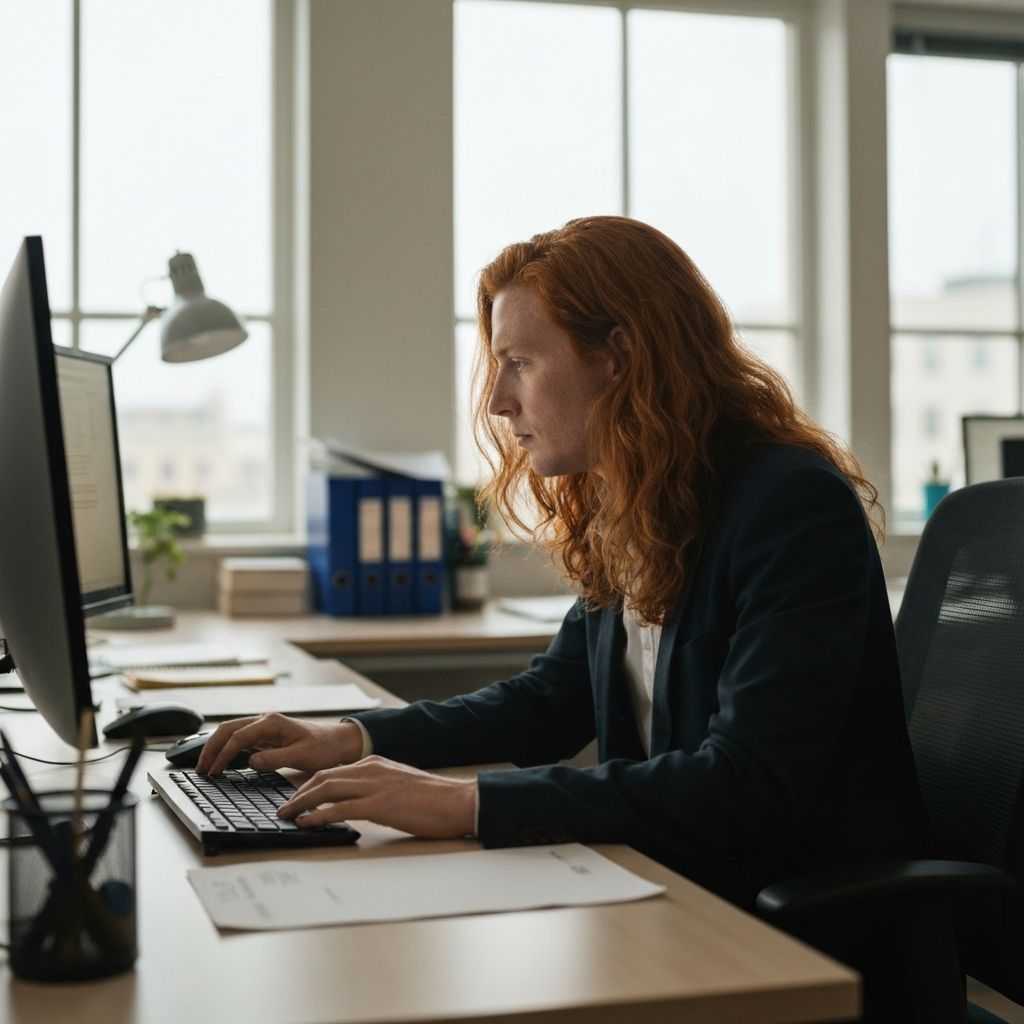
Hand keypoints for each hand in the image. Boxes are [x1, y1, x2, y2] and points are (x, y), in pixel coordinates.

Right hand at [196, 713, 362, 776]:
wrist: (338, 742)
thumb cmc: (324, 747)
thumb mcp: (302, 755)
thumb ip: (275, 759)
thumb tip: (251, 762)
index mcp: (272, 722)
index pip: (238, 737)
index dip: (223, 755)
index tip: (214, 772)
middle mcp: (265, 721)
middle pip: (227, 729)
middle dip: (210, 748)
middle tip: (200, 769)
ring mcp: (264, 727)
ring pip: (230, 732)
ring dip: (215, 747)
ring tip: (204, 767)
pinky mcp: (265, 736)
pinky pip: (239, 739)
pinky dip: (225, 749)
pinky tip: (219, 762)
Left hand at [278, 755, 477, 838]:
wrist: (457, 800)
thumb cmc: (434, 799)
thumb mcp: (400, 785)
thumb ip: (379, 787)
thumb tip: (359, 802)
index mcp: (376, 763)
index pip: (334, 771)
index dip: (311, 784)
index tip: (297, 796)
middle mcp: (371, 769)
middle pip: (323, 777)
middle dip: (299, 793)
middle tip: (284, 808)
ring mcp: (374, 785)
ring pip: (326, 789)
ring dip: (301, 803)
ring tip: (286, 815)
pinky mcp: (379, 804)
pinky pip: (339, 808)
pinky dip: (318, 815)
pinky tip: (306, 822)